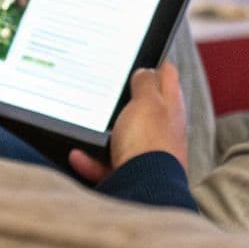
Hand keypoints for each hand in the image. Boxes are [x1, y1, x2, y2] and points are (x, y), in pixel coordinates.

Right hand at [68, 62, 186, 184]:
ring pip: (124, 136)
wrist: (144, 189)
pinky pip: (108, 163)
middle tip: (107, 89)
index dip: (155, 64)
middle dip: (127, 99)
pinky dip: (92, 160)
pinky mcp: (133, 173)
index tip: (140, 59)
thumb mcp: (146, 101)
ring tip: (87, 125)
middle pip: (145, 107)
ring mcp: (149, 152)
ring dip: (104, 133)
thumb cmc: (149, 142)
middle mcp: (164, 130)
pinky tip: (77, 155)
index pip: (168, 76)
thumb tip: (145, 71)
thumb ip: (145, 83)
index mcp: (171, 106)